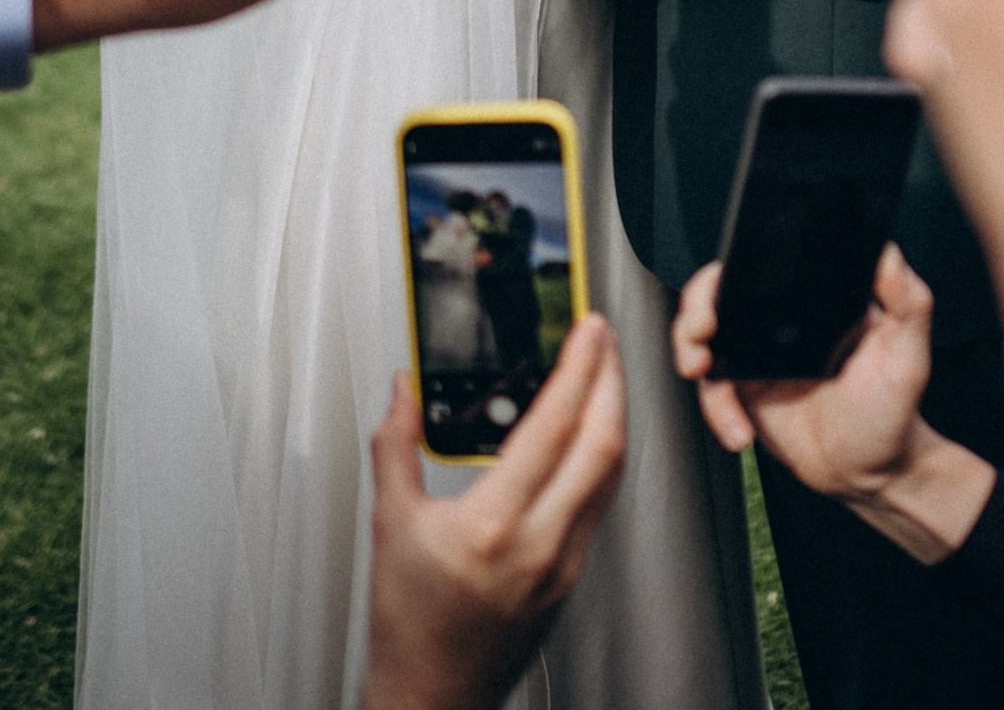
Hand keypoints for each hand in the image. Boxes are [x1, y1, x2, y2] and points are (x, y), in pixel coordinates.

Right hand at [364, 318, 625, 709]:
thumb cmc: (409, 625)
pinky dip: (601, 457)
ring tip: (603, 375)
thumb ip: (395, 446)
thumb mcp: (389, 524)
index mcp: (493, 526)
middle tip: (604, 338)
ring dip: (614, 416)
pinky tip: (589, 437)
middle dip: (611, 380)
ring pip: (610, 475)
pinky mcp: (571, 579)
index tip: (587, 330)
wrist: (431, 697)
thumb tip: (403, 389)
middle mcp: (540, 545)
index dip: (578, 369)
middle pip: (602, 445)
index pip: (553, 428)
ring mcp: (563, 565)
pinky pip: (599, 504)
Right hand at [672, 245, 994, 563]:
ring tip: (699, 369)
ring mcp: (760, 354)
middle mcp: (783, 320)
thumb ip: (909, 304)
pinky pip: (713, 388)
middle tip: (702, 329)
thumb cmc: (893, 414)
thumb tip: (891, 255)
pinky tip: (738, 430)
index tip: (726, 286)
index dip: (738, 265)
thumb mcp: (907, 357)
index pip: (769, 261)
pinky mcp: (746, 390)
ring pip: (705, 334)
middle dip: (696, 305)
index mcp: (817, 299)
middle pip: (722, 291)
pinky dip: (715, 409)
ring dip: (688, 346)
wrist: (870, 476)